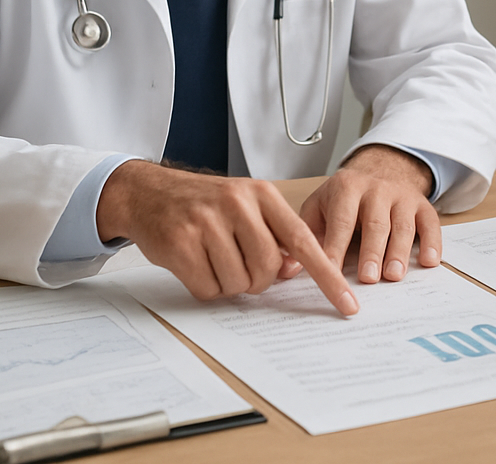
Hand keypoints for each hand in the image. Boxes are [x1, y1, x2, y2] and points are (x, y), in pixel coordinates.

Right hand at [96, 160, 357, 313]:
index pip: (303, 241)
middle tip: (236, 262)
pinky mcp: (181, 244)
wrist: (148, 192)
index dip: (327, 275)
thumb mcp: (244, 204)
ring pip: (238, 283)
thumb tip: (295, 270)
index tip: (347, 302)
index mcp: (261, 195)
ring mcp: (207, 223)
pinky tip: (194, 263)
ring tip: (212, 258)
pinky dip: (205, 287)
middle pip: (268, 270)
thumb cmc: (204, 204)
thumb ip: (273, 232)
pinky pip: (208, 289)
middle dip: (256, 279)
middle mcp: (237, 204)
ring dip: (228, 283)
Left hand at [286, 145, 439, 285]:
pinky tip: (428, 261)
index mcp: (346, 188)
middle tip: (368, 278)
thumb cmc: (344, 198)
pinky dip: (432, 242)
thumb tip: (289, 269)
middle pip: (375, 223)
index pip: (341, 221)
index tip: (329, 274)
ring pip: (403, 225)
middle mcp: (376, 189)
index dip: (335, 249)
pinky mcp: (422, 205)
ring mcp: (402, 196)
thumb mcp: (319, 206)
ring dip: (399, 251)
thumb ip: (306, 235)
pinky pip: (430, 223)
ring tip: (393, 275)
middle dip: (372, 251)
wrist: (379, 169)